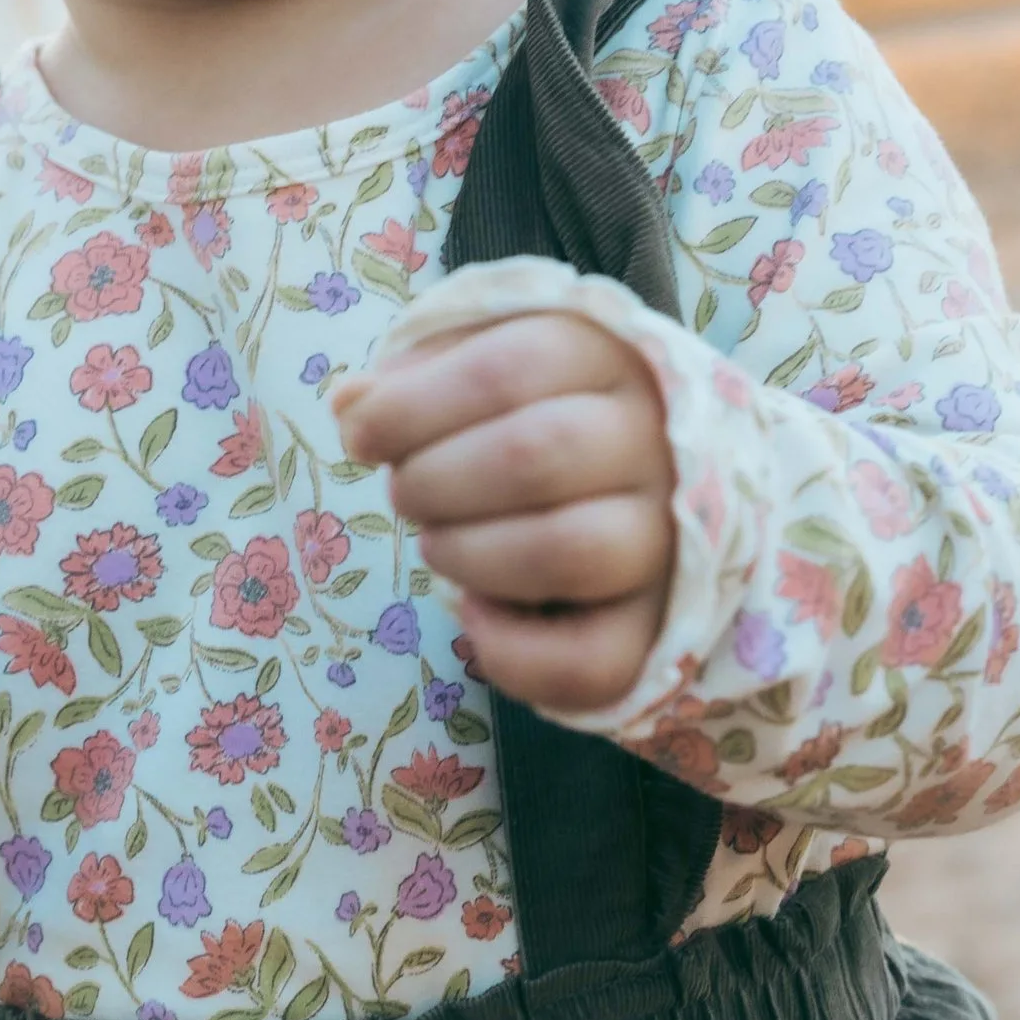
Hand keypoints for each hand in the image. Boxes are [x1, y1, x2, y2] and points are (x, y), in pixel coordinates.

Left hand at [330, 312, 673, 715]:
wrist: (645, 478)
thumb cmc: (538, 412)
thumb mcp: (483, 364)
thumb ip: (416, 377)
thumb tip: (351, 405)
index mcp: (607, 358)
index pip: (508, 368)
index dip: (412, 408)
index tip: (360, 436)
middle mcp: (655, 444)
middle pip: (537, 454)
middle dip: (435, 482)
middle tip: (406, 494)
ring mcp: (669, 541)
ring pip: (573, 552)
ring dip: (471, 557)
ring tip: (439, 546)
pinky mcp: (659, 628)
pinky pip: (595, 661)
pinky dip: (514, 652)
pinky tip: (475, 615)